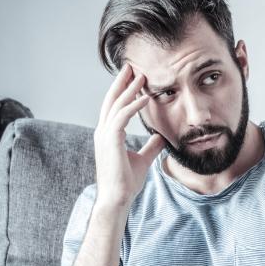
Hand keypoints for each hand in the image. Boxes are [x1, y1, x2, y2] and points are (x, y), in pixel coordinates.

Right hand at [93, 65, 166, 208]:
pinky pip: (122, 117)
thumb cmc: (126, 182)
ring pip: (116, 105)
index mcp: (108, 134)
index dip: (122, 91)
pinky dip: (133, 105)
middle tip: (131, 66)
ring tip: (141, 76)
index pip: (114, 106)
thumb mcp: (142, 159)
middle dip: (121, 82)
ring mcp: (104, 135)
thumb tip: (160, 136)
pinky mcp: (111, 140)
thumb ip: (150, 146)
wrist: (117, 199)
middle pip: (111, 100)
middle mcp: (103, 132)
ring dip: (129, 89)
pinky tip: (145, 98)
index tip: (133, 78)